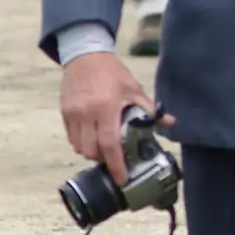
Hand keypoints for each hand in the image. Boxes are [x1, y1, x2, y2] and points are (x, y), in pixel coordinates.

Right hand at [60, 52, 174, 186]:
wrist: (85, 56)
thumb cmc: (112, 73)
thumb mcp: (134, 89)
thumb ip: (149, 110)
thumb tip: (171, 123)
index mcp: (106, 108)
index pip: (110, 144)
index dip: (116, 165)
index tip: (122, 178)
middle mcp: (86, 113)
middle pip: (91, 151)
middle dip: (104, 160)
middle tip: (115, 158)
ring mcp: (73, 114)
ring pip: (79, 147)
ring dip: (92, 153)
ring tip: (104, 148)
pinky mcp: (64, 112)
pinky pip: (71, 138)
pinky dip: (82, 143)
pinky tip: (93, 137)